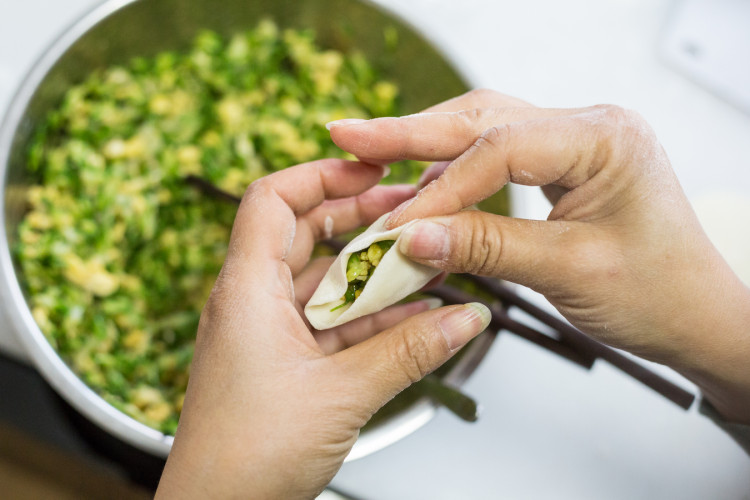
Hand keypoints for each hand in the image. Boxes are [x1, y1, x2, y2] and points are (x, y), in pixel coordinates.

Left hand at [155, 159, 490, 498]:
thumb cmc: (244, 458)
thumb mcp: (342, 395)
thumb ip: (409, 352)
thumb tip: (464, 318)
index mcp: (246, 291)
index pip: (273, 199)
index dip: (322, 174)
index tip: (372, 169)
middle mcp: (252, 303)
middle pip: (306, 234)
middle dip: (361, 222)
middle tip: (410, 215)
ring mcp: (269, 333)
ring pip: (327, 283)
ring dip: (375, 276)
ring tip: (426, 267)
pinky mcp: (286, 363)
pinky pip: (334, 324)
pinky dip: (372, 319)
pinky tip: (416, 321)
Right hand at [328, 89, 749, 422]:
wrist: (697, 316)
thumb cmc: (658, 294)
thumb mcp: (568, 271)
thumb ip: (486, 247)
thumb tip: (412, 237)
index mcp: (604, 139)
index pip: (499, 148)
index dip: (439, 188)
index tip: (394, 224)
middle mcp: (588, 126)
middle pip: (483, 118)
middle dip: (411, 131)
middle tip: (348, 134)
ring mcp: (575, 141)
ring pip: (484, 129)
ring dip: (427, 147)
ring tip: (369, 154)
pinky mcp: (563, 163)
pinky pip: (497, 155)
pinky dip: (453, 171)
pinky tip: (420, 185)